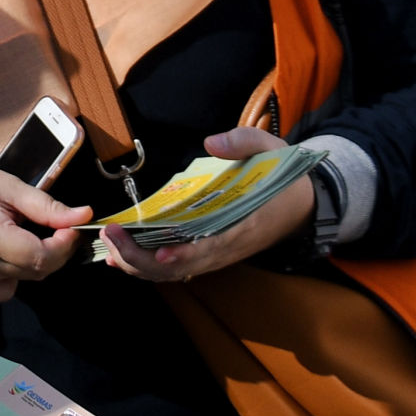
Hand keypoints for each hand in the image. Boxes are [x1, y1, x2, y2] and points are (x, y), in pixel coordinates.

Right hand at [0, 144, 90, 303]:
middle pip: (34, 272)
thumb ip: (46, 206)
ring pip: (20, 282)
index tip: (69, 227)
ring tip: (8, 234)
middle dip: (51, 252)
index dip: (64, 246)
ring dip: (28, 262)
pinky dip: (8, 275)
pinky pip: (1, 291)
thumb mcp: (6, 185)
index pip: (40, 257)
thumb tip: (84, 216)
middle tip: (46, 227)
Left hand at [102, 129, 309, 283]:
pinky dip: (147, 266)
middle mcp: (230, 247)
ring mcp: (219, 255)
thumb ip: (244, 143)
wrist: (305, 206)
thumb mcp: (272, 150)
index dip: (184, 254)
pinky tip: (120, 257)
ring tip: (110, 246)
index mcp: (247, 224)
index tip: (158, 252)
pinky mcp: (210, 255)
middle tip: (113, 236)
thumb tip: (212, 142)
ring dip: (140, 265)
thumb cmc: (285, 177)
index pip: (213, 247)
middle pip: (183, 267)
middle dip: (144, 258)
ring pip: (175, 273)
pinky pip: (176, 269)